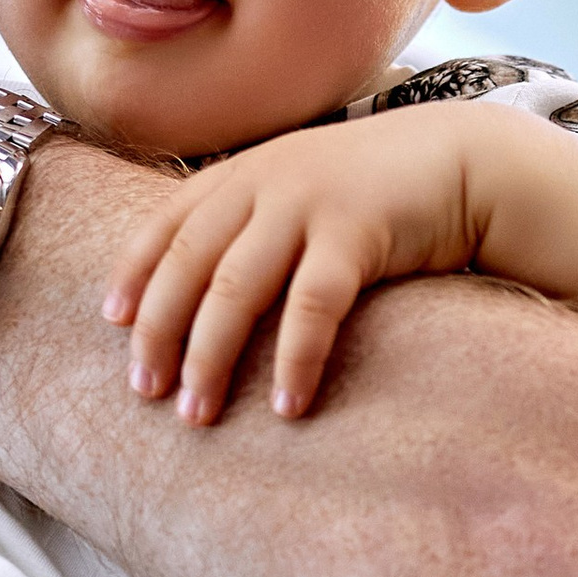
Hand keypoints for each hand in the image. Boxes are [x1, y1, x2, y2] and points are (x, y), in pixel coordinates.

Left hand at [102, 109, 505, 421]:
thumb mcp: (301, 190)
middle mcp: (265, 182)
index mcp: (243, 174)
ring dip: (210, 357)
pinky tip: (284, 405)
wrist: (464, 162)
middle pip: (189, 263)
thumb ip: (251, 222)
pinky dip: (293, 358)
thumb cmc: (377, 193)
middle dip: (160, 331)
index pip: (167, 224)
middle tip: (145, 391)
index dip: (135, 273)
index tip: (113, 324)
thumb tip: (199, 291)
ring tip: (196, 414)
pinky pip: (312, 304)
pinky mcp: (358, 231)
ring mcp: (309, 203)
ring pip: (236, 287)